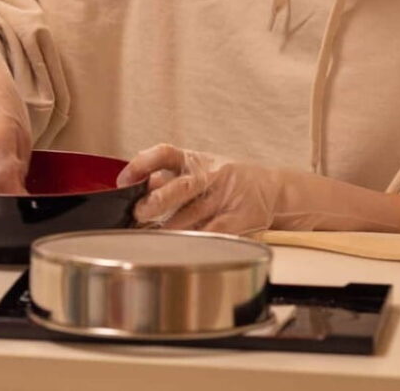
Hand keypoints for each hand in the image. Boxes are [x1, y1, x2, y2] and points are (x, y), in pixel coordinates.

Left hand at [116, 144, 399, 235]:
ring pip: (192, 216)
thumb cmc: (226, 181)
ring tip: (150, 238)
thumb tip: (135, 186)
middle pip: (181, 186)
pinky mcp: (239, 219)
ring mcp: (226, 197)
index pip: (165, 153)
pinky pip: (211, 233)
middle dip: (157, 201)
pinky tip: (178, 246)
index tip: (124, 180)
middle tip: (139, 213)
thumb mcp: (199, 169)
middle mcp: (211, 175)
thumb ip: (170, 177)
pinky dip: (193, 240)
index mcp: (196, 160)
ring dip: (168, 229)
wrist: (274, 190)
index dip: (142, 163)